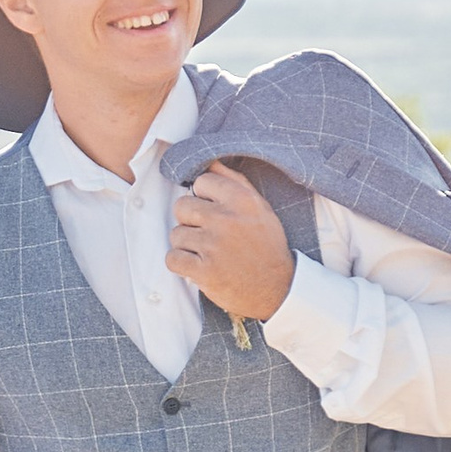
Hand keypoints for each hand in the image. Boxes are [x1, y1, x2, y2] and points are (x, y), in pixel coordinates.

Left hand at [165, 163, 294, 324]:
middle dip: (190, 220)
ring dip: (187, 245)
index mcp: (242, 200)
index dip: (203, 196)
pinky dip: (182, 264)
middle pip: (182, 206)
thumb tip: (211, 162)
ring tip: (206, 252)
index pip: (201, 181)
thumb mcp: (259, 208)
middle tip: (207, 234)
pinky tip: (197, 266)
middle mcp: (227, 219)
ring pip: (176, 234)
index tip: (213, 211)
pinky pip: (172, 258)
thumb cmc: (266, 246)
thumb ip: (235, 182)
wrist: (278, 289)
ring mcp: (214, 245)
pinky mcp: (204, 271)